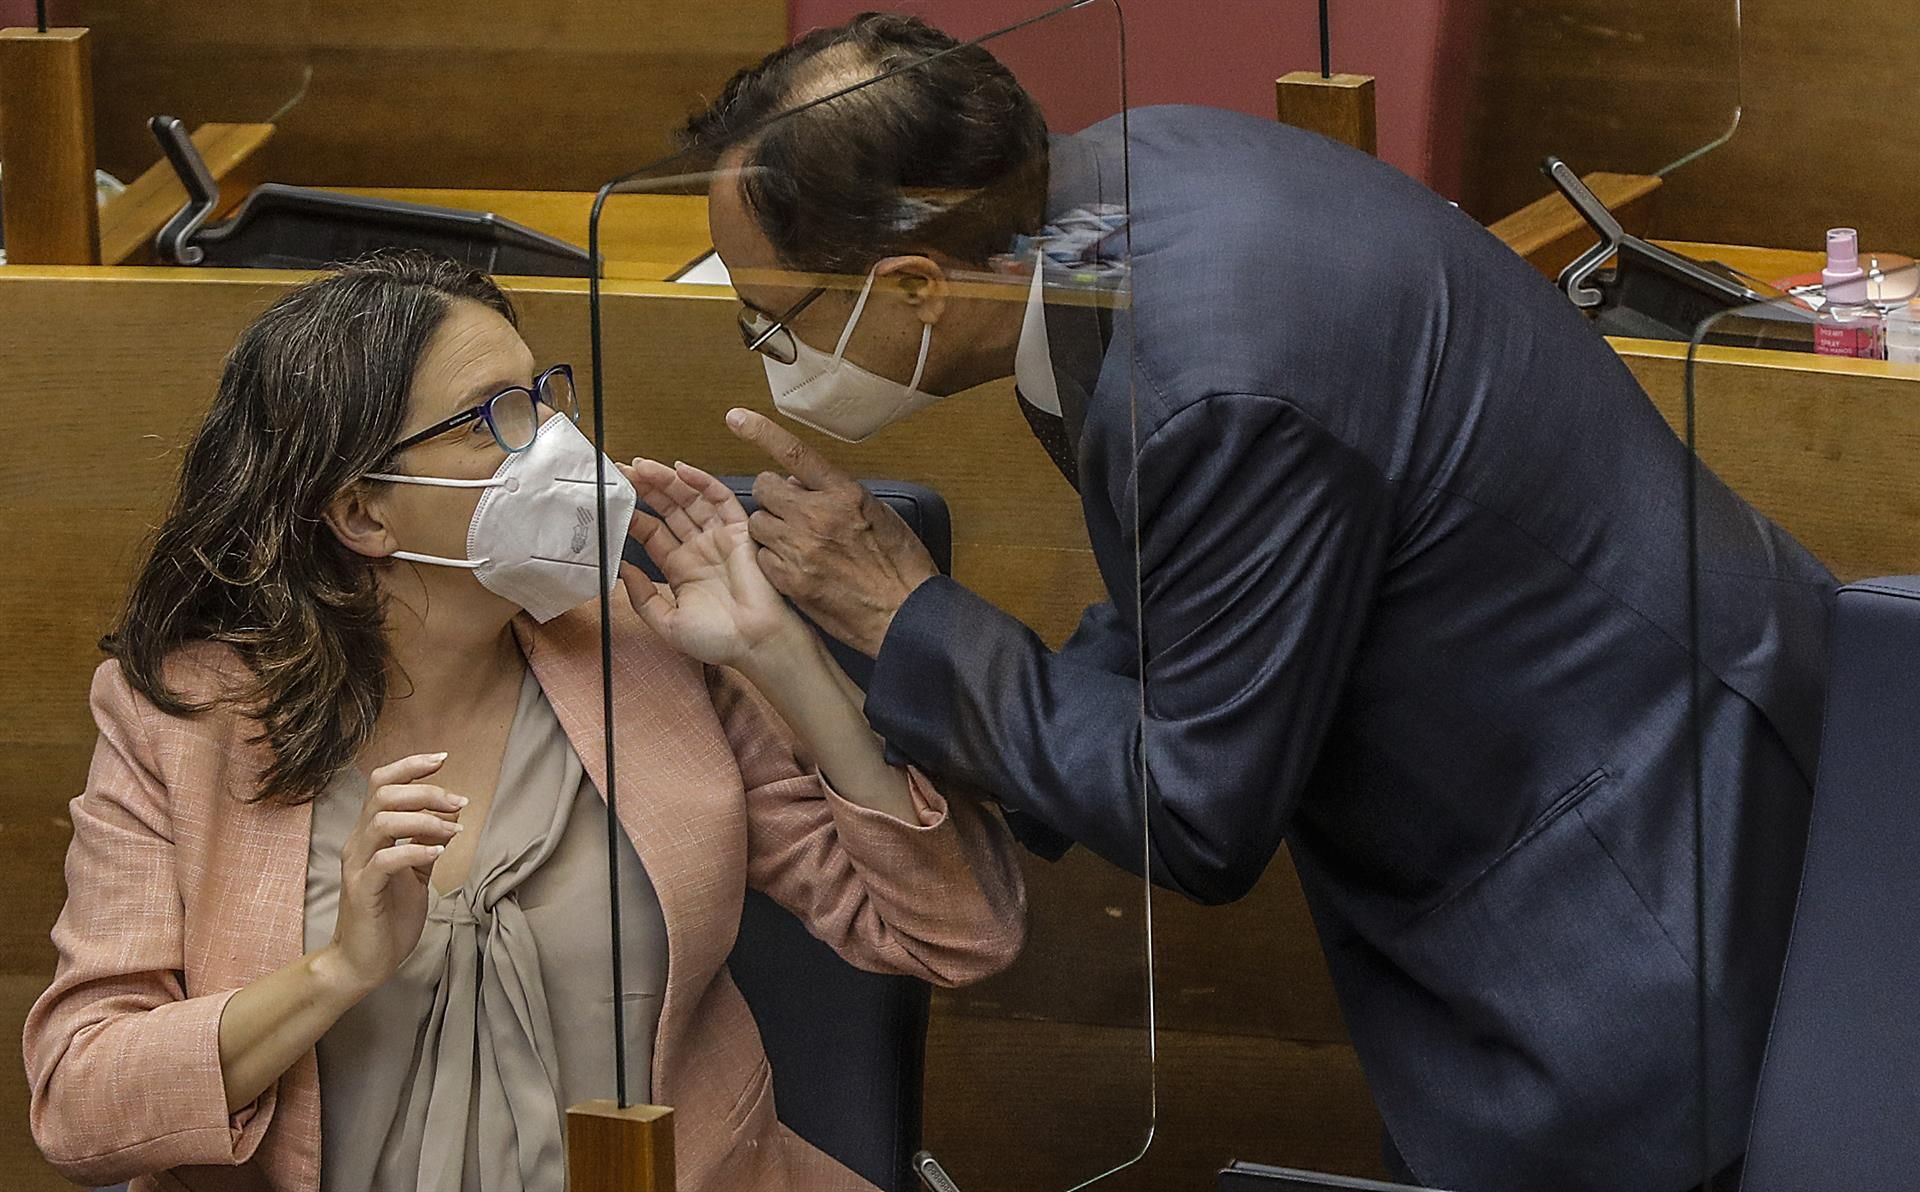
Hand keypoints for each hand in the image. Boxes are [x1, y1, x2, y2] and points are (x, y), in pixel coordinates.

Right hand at [327, 752, 463, 995]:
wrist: (363, 962)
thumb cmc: (388, 917)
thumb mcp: (415, 875)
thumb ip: (426, 845)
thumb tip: (448, 818)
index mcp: (370, 836)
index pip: (381, 784)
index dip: (410, 766)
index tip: (442, 759)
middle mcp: (359, 844)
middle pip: (383, 794)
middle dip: (426, 791)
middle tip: (459, 802)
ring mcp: (358, 867)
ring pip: (382, 822)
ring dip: (423, 819)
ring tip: (452, 828)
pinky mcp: (363, 891)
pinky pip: (386, 860)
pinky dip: (415, 851)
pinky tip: (438, 853)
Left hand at [619, 456, 805, 668]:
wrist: (755, 643)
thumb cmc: (718, 639)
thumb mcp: (667, 623)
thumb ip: (642, 597)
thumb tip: (622, 569)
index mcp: (680, 568)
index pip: (652, 532)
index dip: (633, 514)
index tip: (613, 500)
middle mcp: (698, 548)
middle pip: (668, 509)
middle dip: (647, 489)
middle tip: (624, 470)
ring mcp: (719, 537)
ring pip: (689, 499)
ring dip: (667, 481)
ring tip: (643, 467)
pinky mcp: (740, 532)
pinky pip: (720, 500)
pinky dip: (703, 483)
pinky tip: (681, 470)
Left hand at [726, 408, 938, 656]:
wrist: (904, 613)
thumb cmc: (899, 567)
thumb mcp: (879, 515)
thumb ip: (838, 495)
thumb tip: (802, 484)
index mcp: (844, 494)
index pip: (794, 453)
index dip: (761, 432)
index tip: (737, 418)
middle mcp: (817, 516)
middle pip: (765, 489)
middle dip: (772, 497)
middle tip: (790, 511)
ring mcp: (800, 548)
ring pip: (758, 524)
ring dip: (771, 529)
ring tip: (797, 544)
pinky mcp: (790, 579)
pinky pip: (762, 557)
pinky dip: (773, 560)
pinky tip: (796, 568)